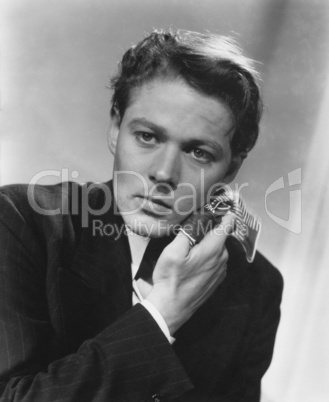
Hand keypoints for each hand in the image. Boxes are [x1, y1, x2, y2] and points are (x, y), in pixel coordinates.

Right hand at [145, 213, 233, 334]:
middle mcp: (222, 259)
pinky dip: (207, 256)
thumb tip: (198, 218)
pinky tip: (191, 261)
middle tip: (192, 225)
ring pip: (217, 248)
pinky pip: (215, 261)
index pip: (228, 223)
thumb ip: (188, 232)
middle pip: (220, 235)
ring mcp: (220, 271)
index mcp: (214, 249)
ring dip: (206, 243)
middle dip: (209, 228)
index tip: (217, 204)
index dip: (224, 211)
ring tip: (189, 245)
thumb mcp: (173, 251)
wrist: (170, 308)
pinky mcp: (216, 280)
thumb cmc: (171, 279)